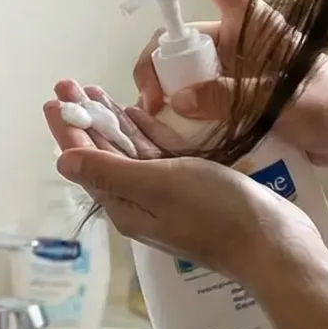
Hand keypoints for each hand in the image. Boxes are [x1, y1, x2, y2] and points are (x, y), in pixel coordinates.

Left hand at [43, 83, 327, 289]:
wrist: (273, 246)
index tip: (54, 95)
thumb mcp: (157, 186)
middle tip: (69, 82)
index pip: (85, 160)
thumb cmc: (215, 212)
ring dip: (111, 122)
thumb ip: (110, 171)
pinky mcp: (192, 188)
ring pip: (129, 153)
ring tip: (94, 90)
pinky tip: (137, 114)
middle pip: (103, 154)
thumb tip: (62, 160)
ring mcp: (167, 196)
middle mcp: (140, 202)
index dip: (68, 127)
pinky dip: (144, 133)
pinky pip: (158, 156)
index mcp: (125, 205)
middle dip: (85, 118)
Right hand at [131, 0, 327, 170]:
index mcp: (254, 22)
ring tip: (157, 122)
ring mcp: (233, 71)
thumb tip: (179, 99)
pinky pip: (196, 99)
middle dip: (158, 62)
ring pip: (184, 70)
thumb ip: (232, 98)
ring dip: (166, 91)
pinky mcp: (233, 100)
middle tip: (151, 101)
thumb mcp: (282, 102)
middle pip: (183, 36)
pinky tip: (169, 133)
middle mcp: (238, 40)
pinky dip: (179, 113)